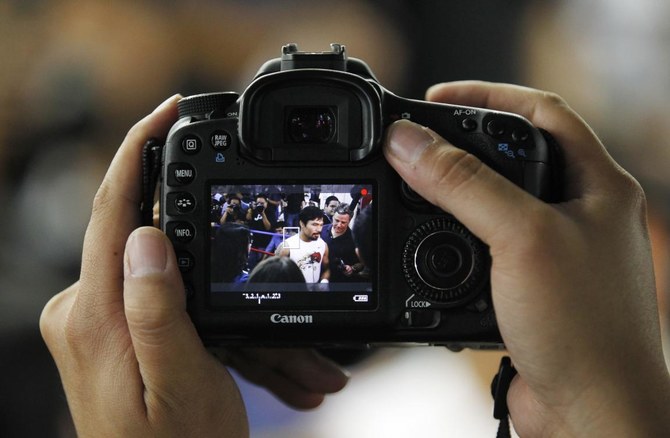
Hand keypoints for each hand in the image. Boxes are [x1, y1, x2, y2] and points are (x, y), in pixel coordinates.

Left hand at [40, 96, 347, 436]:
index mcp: (96, 317)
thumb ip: (156, 309)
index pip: (112, 210)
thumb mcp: (180, 383)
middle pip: (150, 239)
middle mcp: (87, 311)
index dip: (139, 152)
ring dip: (230, 300)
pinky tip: (260, 355)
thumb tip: (146, 234)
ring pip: (170, 276)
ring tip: (296, 363)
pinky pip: (167, 299)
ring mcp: (100, 321)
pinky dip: (214, 316)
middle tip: (260, 256)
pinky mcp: (116, 330)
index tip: (166, 110)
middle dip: (214, 242)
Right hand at [384, 81, 669, 436]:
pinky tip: (429, 243)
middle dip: (463, 142)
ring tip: (415, 186)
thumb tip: (410, 142)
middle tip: (417, 142)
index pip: (543, 112)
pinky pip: (484, 246)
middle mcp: (579, 213)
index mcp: (598, 186)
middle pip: (514, 154)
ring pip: (495, 202)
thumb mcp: (521, 238)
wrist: (591, 414)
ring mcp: (554, 251)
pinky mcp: (528, 286)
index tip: (436, 98)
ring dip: (454, 192)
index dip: (489, 94)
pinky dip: (452, 238)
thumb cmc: (585, 330)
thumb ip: (463, 184)